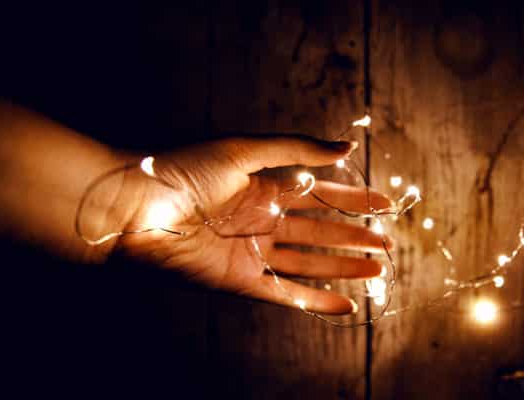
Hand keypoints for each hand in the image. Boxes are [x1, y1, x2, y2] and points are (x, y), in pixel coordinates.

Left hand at [117, 136, 391, 314]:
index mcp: (262, 186)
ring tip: (377, 270)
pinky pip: (284, 294)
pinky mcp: (240, 281)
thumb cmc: (184, 171)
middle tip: (387, 244)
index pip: (319, 193)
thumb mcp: (244, 149)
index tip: (384, 202)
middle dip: (354, 237)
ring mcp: (252, 252)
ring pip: (309, 262)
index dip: (352, 198)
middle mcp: (261, 220)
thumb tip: (347, 145)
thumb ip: (296, 149)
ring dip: (343, 267)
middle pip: (319, 231)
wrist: (136, 207)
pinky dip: (314, 301)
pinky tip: (344, 304)